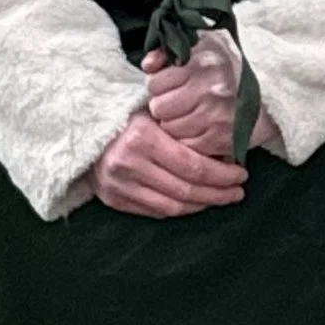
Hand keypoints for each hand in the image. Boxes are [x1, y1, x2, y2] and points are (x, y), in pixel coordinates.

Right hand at [91, 107, 246, 217]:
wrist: (82, 129)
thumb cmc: (127, 117)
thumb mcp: (155, 114)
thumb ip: (184, 133)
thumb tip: (226, 154)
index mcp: (142, 138)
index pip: (194, 167)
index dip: (222, 175)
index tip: (241, 175)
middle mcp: (128, 164)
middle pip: (186, 190)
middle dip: (218, 193)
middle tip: (237, 192)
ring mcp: (119, 185)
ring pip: (172, 206)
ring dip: (202, 205)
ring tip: (220, 198)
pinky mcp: (114, 199)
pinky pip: (155, 211)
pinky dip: (179, 208)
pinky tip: (195, 202)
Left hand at [140, 33, 254, 162]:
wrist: (275, 90)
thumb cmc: (232, 66)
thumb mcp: (204, 45)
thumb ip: (170, 51)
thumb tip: (147, 65)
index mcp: (201, 62)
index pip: (155, 83)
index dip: (160, 86)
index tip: (172, 85)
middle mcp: (208, 88)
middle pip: (159, 107)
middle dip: (165, 106)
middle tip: (180, 102)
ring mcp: (215, 115)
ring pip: (170, 128)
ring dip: (176, 124)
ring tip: (191, 115)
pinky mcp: (222, 138)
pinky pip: (187, 145)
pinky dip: (190, 139)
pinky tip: (200, 128)